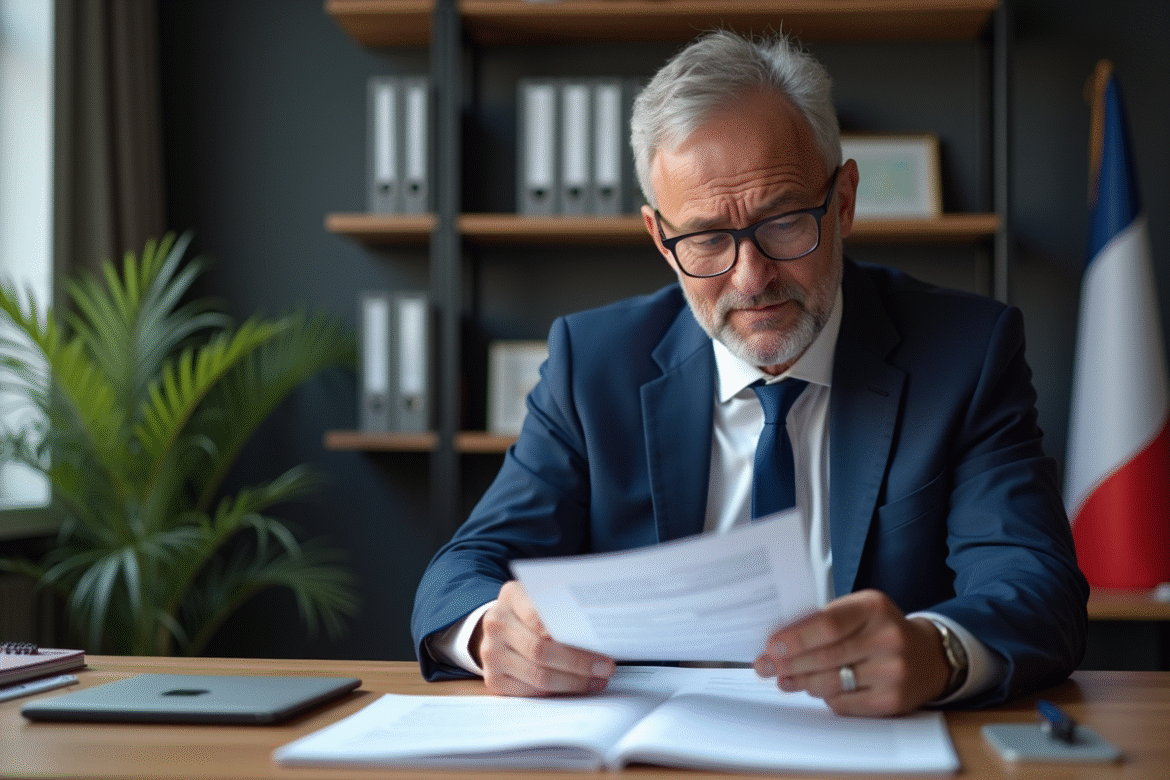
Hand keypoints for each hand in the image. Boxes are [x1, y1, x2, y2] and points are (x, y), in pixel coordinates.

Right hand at [473, 580, 615, 696]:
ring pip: (537, 675)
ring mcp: (490, 653)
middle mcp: (496, 623)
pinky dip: (556, 692)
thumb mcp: (541, 598)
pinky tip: (576, 687)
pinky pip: (530, 692)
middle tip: (605, 668)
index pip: (539, 615)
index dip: (567, 633)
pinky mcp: (492, 680)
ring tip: (597, 680)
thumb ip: (561, 607)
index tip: (596, 643)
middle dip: (578, 663)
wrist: (498, 628)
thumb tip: (598, 629)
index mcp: (511, 596)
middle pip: (540, 650)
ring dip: (573, 682)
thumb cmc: (530, 612)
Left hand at [752, 589, 950, 715]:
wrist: (929, 656)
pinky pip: (844, 704)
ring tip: (785, 679)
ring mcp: (893, 672)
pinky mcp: (893, 701)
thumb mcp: (859, 611)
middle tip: (766, 666)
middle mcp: (887, 638)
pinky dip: (825, 697)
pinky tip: (815, 689)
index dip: (795, 638)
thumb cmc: (880, 629)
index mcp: (873, 607)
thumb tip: (779, 642)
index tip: (771, 646)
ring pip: (831, 683)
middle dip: (789, 663)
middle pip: (825, 656)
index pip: (827, 624)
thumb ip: (825, 621)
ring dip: (801, 682)